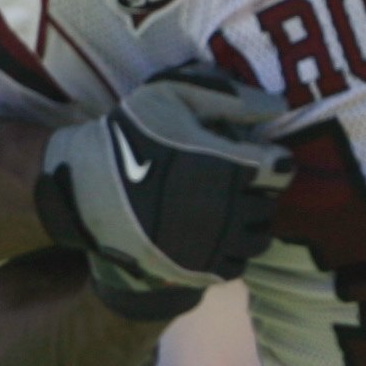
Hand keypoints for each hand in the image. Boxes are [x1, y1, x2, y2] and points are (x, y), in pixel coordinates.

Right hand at [33, 63, 291, 316]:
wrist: (83, 184)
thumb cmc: (132, 132)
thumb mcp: (175, 95)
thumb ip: (232, 98)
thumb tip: (279, 106)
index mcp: (226, 165)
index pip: (281, 169)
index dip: (272, 160)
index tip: (254, 157)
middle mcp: (224, 209)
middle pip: (269, 206)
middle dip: (258, 192)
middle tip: (235, 183)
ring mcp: (208, 244)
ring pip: (256, 240)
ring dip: (248, 224)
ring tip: (226, 210)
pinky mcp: (193, 270)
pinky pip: (233, 267)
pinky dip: (230, 252)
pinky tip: (212, 234)